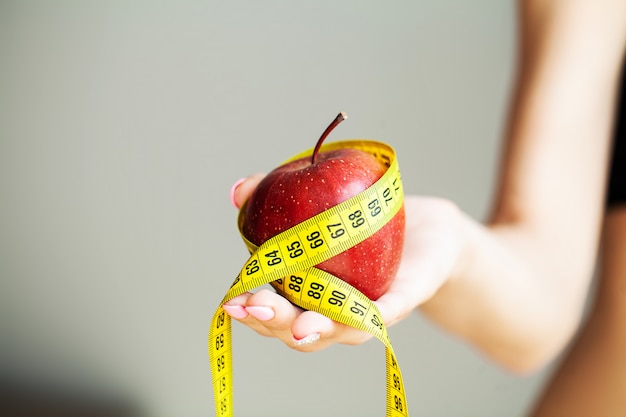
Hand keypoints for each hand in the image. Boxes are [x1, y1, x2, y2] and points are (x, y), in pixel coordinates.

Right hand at [224, 175, 465, 351]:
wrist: (425, 231)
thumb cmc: (365, 223)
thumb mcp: (318, 201)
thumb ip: (276, 196)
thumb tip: (238, 191)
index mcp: (311, 295)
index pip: (276, 314)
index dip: (251, 313)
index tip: (230, 302)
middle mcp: (338, 311)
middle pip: (304, 331)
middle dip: (276, 323)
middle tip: (254, 307)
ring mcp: (372, 309)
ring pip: (345, 328)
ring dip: (322, 329)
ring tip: (301, 326)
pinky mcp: (406, 295)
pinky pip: (392, 308)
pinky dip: (380, 312)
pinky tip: (369, 311)